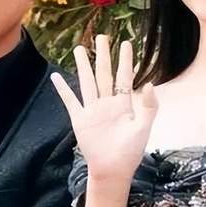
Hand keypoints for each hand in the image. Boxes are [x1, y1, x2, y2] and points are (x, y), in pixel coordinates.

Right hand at [51, 35, 157, 181]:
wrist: (112, 170)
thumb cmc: (130, 152)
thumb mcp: (143, 128)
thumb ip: (149, 107)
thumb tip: (150, 84)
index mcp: (123, 104)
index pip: (124, 77)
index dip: (125, 60)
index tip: (126, 43)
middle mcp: (107, 103)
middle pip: (104, 73)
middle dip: (103, 55)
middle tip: (101, 36)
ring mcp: (92, 110)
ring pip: (87, 82)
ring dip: (83, 66)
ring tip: (79, 49)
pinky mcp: (80, 119)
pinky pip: (70, 101)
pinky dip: (63, 90)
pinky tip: (56, 77)